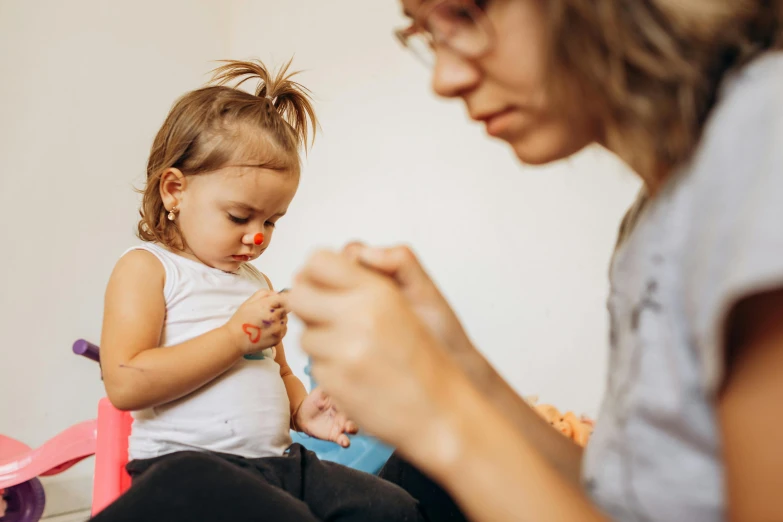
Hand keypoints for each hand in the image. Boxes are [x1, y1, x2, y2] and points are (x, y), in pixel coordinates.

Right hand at [225, 289, 287, 354]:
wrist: (235, 339)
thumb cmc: (241, 320)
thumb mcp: (249, 302)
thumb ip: (264, 294)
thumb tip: (277, 293)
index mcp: (267, 305)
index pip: (285, 298)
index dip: (281, 300)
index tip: (276, 303)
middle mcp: (274, 316)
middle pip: (286, 309)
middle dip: (279, 309)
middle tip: (267, 314)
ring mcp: (277, 328)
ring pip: (285, 319)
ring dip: (279, 320)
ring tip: (266, 323)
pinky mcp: (278, 338)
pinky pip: (284, 330)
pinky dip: (279, 329)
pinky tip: (268, 330)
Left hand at [288, 250, 462, 457]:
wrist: (442, 411)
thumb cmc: (424, 360)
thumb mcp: (401, 307)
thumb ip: (359, 286)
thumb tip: (305, 275)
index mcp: (378, 292)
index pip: (318, 262)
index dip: (314, 273)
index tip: (320, 286)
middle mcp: (359, 316)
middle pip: (300, 295)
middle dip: (308, 306)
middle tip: (325, 318)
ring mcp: (344, 351)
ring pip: (305, 336)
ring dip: (321, 342)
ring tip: (353, 353)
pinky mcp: (335, 382)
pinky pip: (315, 366)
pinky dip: (330, 370)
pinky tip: (357, 375)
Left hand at [293, 387, 357, 446]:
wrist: (303, 413)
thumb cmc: (314, 399)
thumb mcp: (322, 390)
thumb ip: (330, 385)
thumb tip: (337, 377)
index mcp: (345, 400)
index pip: (353, 399)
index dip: (356, 398)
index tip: (355, 396)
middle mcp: (346, 413)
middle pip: (356, 413)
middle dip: (358, 414)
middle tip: (354, 411)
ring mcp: (341, 425)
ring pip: (352, 427)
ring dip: (353, 428)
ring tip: (349, 428)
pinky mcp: (335, 435)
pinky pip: (343, 439)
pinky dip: (346, 442)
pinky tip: (345, 442)